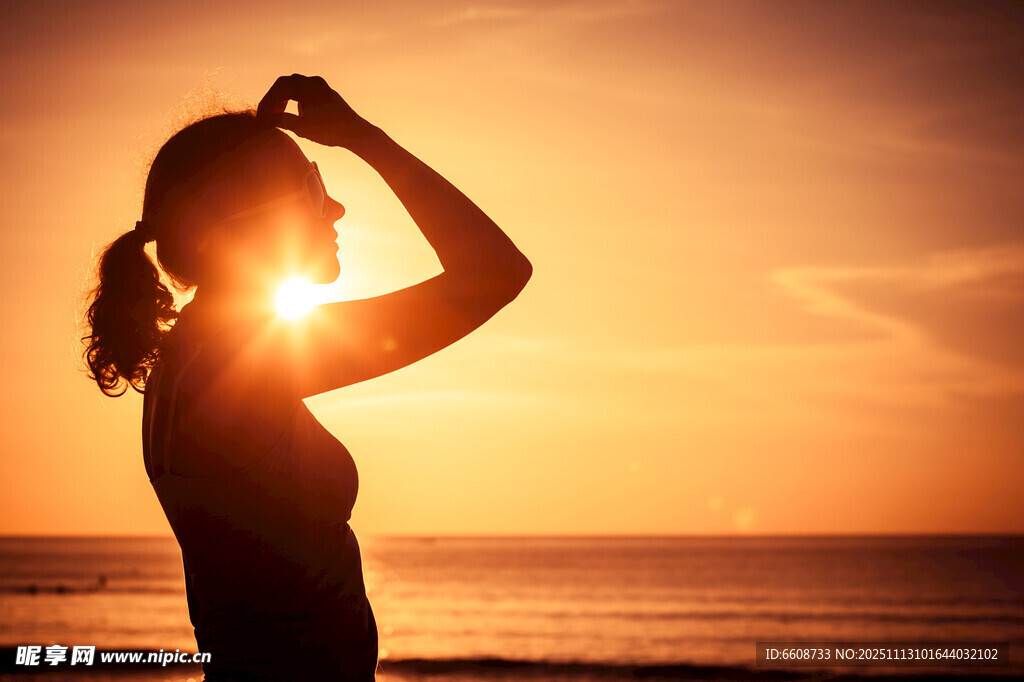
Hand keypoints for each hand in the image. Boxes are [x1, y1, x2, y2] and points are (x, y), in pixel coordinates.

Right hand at [257, 74, 375, 147]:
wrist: (356, 132)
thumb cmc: (330, 131)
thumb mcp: (302, 128)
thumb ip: (282, 121)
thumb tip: (265, 120)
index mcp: (306, 86)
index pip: (278, 89)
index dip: (267, 103)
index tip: (261, 116)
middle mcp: (313, 81)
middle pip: (285, 84)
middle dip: (274, 99)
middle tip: (268, 115)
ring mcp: (320, 85)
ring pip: (294, 86)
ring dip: (284, 99)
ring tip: (279, 116)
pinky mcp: (325, 92)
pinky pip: (304, 90)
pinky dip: (295, 99)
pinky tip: (296, 115)